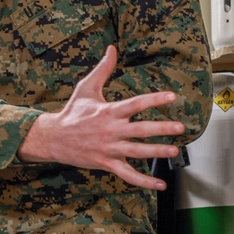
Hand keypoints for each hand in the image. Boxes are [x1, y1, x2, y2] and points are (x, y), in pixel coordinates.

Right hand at [17, 45, 182, 189]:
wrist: (54, 138)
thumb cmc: (72, 112)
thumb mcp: (86, 87)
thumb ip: (103, 69)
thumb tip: (112, 48)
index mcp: (109, 111)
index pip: (135, 104)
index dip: (154, 100)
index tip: (171, 97)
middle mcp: (111, 130)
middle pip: (140, 130)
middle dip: (161, 128)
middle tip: (179, 127)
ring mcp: (109, 149)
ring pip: (137, 152)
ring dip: (156, 152)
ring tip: (174, 151)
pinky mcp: (106, 163)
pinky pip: (128, 175)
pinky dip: (144, 182)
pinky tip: (160, 184)